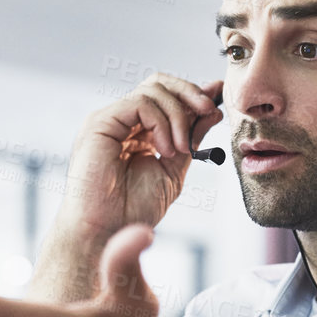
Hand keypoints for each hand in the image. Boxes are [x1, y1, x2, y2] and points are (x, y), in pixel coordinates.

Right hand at [58, 74, 223, 239]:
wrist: (108, 233)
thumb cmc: (133, 209)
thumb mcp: (173, 169)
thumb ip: (191, 138)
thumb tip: (212, 111)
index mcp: (135, 131)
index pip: (164, 96)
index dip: (192, 95)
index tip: (216, 104)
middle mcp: (120, 121)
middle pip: (157, 83)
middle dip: (189, 92)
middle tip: (209, 111)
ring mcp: (108, 120)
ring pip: (152, 90)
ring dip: (178, 116)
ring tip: (180, 149)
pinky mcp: (99, 124)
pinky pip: (139, 103)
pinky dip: (161, 121)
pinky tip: (165, 148)